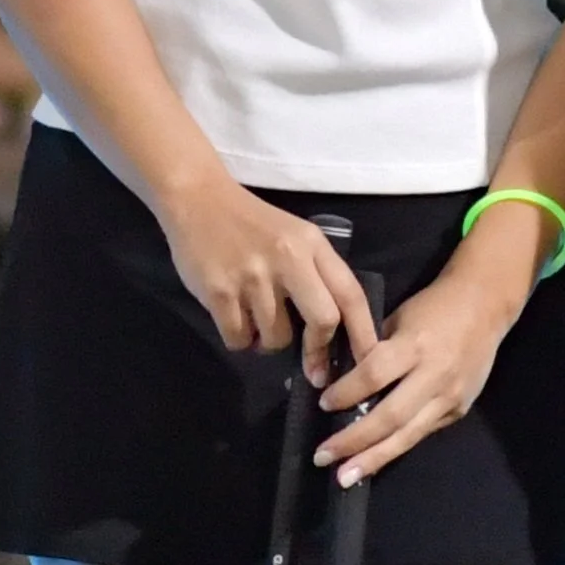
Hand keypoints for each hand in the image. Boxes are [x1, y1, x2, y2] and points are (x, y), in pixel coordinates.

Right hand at [158, 171, 378, 380]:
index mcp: (312, 244)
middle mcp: (288, 259)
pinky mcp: (219, 291)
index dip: (364, 333)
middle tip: (312, 365)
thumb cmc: (252, 223)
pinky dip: (240, 339)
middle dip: (318, 349)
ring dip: (268, 341)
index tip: (368, 362)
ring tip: (257, 321)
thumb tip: (332, 331)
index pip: (351, 294)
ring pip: (276, 337)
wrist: (197, 198)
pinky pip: (240, 338)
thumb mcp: (295, 236)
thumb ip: (316, 274)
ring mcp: (252, 277)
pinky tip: (236, 318)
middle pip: (323, 321)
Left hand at [313, 242, 528, 483]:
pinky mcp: (459, 409)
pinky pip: (423, 432)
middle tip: (323, 457)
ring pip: (408, 435)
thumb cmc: (434, 307)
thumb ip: (376, 351)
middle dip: (354, 440)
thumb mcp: (399, 318)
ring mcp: (451, 396)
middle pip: (390, 416)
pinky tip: (375, 460)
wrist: (486, 305)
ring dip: (374, 459)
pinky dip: (396, 446)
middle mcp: (435, 375)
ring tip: (345, 477)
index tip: (323, 405)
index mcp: (415, 345)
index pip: (375, 375)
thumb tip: (342, 382)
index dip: (346, 392)